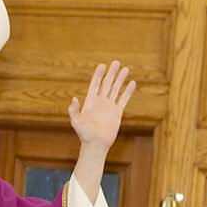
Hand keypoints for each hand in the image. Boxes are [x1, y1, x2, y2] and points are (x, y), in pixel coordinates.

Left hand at [69, 61, 135, 201]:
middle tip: (116, 62)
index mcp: (90, 102)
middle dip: (111, 73)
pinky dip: (128, 92)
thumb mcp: (76, 122)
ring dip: (120, 79)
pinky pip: (123, 99)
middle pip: (106, 84)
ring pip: (116, 89)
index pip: (95, 84)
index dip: (98, 75)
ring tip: (125, 69)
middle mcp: (100, 102)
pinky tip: (132, 83)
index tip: (102, 65)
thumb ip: (74, 111)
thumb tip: (74, 99)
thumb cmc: (84, 135)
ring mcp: (109, 106)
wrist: (96, 145)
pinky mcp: (117, 112)